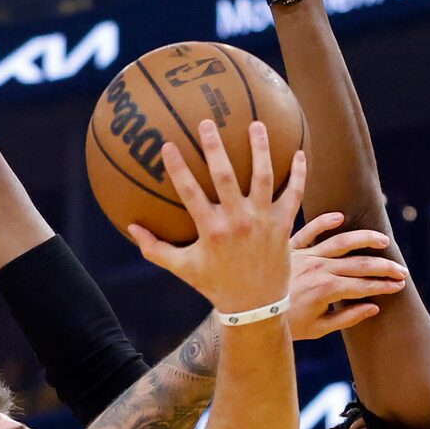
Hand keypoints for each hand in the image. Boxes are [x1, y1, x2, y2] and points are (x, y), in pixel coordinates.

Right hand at [126, 119, 304, 314]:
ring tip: (256, 124)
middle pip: (226, 176)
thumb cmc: (216, 285)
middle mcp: (237, 221)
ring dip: (260, 149)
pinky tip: (298, 152)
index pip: (190, 191)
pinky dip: (298, 174)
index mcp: (211, 230)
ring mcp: (263, 221)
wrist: (255, 307)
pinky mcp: (283, 225)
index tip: (168, 144)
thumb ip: (155, 249)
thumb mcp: (183, 268)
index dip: (178, 167)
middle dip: (215, 147)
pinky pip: (293, 194)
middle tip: (208, 122)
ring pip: (263, 177)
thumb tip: (131, 228)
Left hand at [287, 212, 405, 339]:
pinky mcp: (290, 247)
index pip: (365, 284)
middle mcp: (320, 268)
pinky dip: (324, 222)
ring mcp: (305, 255)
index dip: (385, 285)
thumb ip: (348, 318)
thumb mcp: (318, 329)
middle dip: (384, 267)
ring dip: (365, 239)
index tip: (401, 285)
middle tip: (402, 270)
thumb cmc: (285, 324)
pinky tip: (340, 217)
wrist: (251, 312)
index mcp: (328, 289)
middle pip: (360, 263)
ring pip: (342, 241)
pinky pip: (309, 230)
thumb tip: (374, 308)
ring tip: (383, 240)